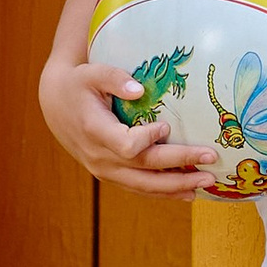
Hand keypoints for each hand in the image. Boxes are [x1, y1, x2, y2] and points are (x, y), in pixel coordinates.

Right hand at [37, 52, 217, 197]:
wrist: (56, 105)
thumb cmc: (78, 85)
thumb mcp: (92, 73)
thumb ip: (115, 78)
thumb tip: (140, 90)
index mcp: (95, 130)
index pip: (126, 145)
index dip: (148, 139)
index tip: (167, 126)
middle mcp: (100, 156)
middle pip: (144, 170)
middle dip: (180, 168)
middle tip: (211, 163)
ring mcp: (104, 170)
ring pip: (144, 187)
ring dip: (177, 187)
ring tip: (207, 183)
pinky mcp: (110, 175)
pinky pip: (139, 189)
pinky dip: (164, 192)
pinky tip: (187, 192)